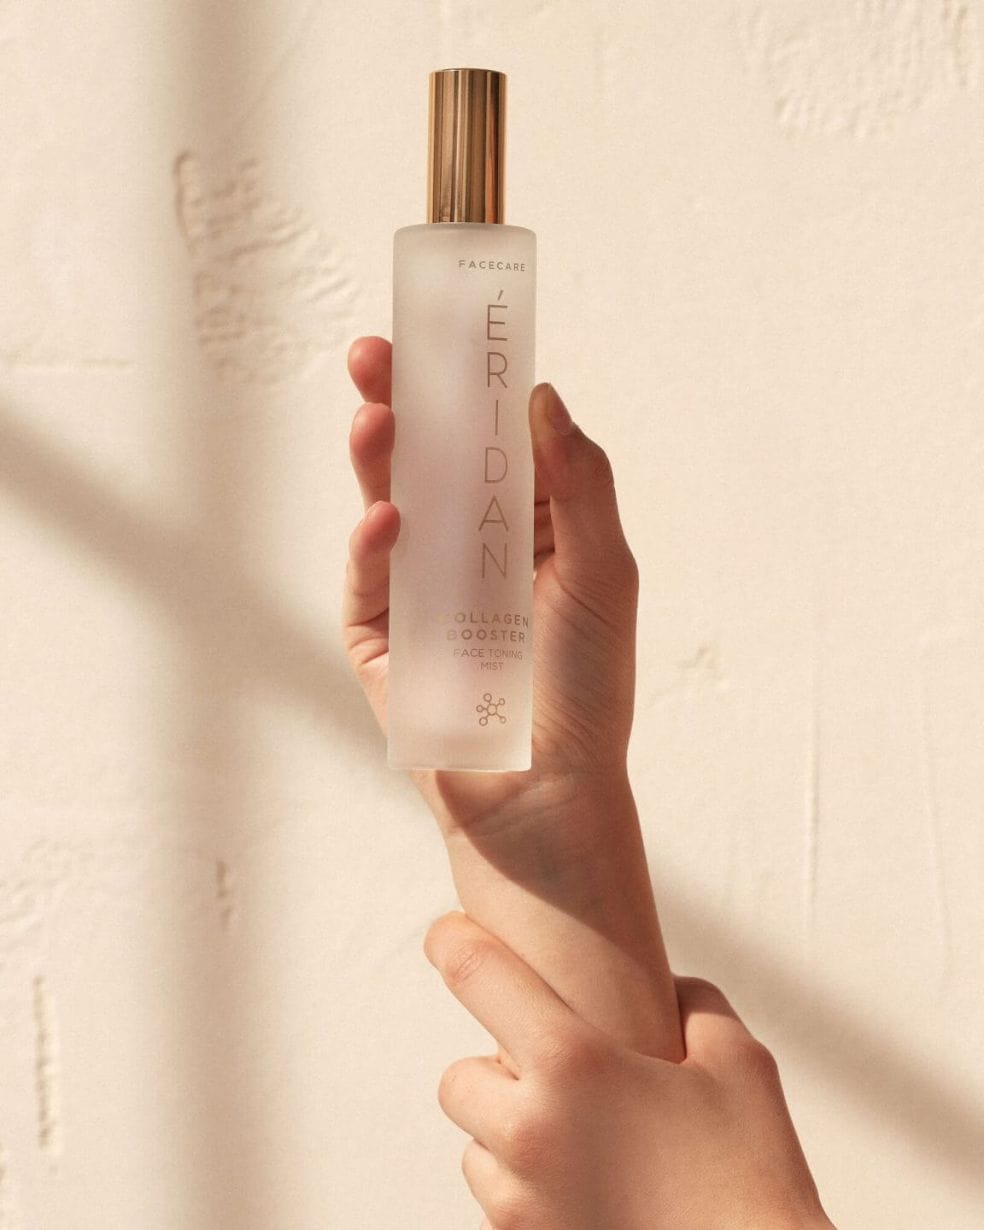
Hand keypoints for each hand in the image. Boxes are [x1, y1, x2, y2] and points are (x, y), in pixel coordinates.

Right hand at [343, 336, 640, 841]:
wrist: (547, 793)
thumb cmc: (587, 685)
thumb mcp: (604, 572)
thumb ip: (580, 484)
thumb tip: (541, 394)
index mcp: (529, 523)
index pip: (492, 437)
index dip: (471, 383)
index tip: (451, 326)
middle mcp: (470, 544)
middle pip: (430, 457)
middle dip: (405, 402)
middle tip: (380, 351)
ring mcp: (420, 585)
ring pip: (389, 502)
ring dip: (379, 458)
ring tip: (377, 415)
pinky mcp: (380, 632)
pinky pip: (370, 577)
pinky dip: (374, 545)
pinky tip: (387, 521)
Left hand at [424, 911, 833, 1229]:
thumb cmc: (754, 1178)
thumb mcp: (740, 1063)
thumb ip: (692, 1004)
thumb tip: (666, 987)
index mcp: (574, 1063)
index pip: (476, 974)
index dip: (453, 941)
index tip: (447, 933)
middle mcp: (529, 1130)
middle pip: (458, 1079)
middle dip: (497, 1075)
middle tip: (556, 1083)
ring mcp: (520, 1205)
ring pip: (476, 1151)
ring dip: (509, 1140)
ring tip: (583, 1149)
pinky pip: (500, 1209)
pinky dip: (528, 1196)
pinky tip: (589, 1194)